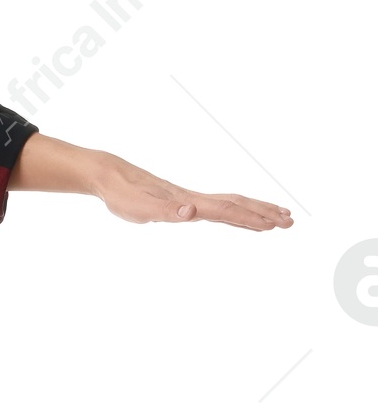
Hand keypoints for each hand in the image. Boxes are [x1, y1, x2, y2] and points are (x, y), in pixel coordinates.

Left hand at [91, 152, 291, 231]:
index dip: (250, 218)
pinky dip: (234, 211)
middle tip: (291, 221)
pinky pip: (217, 207)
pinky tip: (238, 215)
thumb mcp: (141, 209)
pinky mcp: (182, 202)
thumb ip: (166, 212)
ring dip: (255, 211)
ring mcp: (190, 200)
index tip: (275, 225)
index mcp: (189, 203)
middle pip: (237, 204)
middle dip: (263, 213)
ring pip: (231, 204)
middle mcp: (194, 200)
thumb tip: (190, 212)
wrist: (112, 177)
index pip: (227, 210)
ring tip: (277, 217)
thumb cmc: (124, 196)